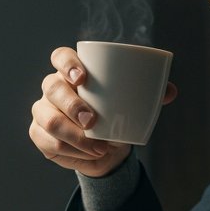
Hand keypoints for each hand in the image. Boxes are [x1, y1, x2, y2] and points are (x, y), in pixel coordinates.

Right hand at [29, 47, 176, 177]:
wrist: (105, 148)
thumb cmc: (115, 116)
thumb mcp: (133, 104)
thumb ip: (151, 94)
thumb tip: (170, 91)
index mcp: (72, 71)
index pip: (60, 57)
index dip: (67, 64)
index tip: (83, 77)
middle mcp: (53, 87)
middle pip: (52, 87)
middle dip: (72, 105)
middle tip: (94, 121)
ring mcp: (43, 110)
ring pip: (49, 119)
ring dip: (73, 134)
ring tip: (98, 145)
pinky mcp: (39, 134)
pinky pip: (48, 141)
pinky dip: (71, 150)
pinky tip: (88, 153)